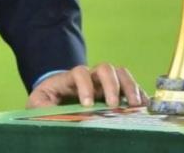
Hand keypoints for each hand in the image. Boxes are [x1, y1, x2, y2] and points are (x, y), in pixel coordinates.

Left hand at [27, 64, 147, 108]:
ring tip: (136, 105)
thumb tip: (48, 114)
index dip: (85, 86)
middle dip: (112, 85)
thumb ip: (41, 107)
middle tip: (115, 105)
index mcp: (71, 77)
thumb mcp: (38, 102)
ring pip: (122, 74)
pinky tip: (145, 107)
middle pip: (106, 69)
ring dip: (130, 87)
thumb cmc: (48, 100)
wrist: (57, 96)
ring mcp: (106, 81)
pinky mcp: (117, 89)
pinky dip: (140, 94)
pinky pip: (132, 86)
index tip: (87, 105)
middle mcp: (91, 75)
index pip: (80, 73)